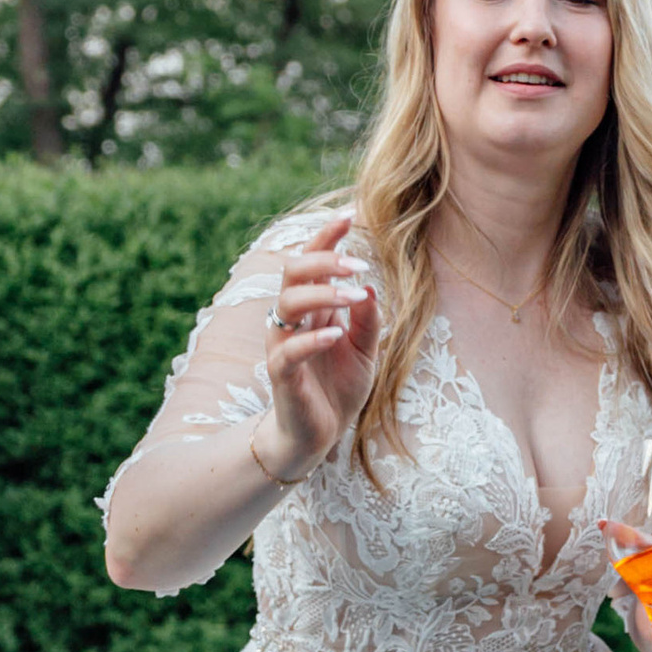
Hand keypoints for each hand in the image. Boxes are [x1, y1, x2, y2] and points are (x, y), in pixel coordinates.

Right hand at [256, 217, 380, 483]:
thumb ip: (368, 320)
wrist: (319, 436)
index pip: (312, 261)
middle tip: (358, 263)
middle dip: (323, 258)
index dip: (327, 236)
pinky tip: (335, 334)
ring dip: (322, 293)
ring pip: (287, 303)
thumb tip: (370, 287)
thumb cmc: (338, 389)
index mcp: (311, 308)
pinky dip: (312, 339)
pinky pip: (288, 350)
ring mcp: (283, 345)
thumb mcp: (365, 351)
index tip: (351, 215)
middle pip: (293, 270)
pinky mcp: (281, 375)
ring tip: (354, 295)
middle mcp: (291, 320)